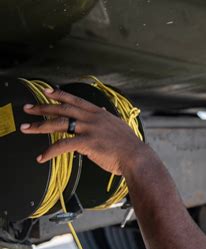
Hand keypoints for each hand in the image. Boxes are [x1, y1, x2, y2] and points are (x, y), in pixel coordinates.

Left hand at [20, 88, 145, 174]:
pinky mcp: (87, 143)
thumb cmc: (128, 145)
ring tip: (27, 128)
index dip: (60, 95)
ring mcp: (89, 129)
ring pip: (59, 124)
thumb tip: (101, 110)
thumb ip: (106, 118)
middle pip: (63, 109)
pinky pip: (63, 145)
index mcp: (99, 114)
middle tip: (28, 108)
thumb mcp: (118, 126)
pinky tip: (42, 157)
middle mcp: (93, 119)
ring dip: (40, 126)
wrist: (136, 156)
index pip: (76, 101)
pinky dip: (50, 151)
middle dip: (43, 108)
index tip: (47, 91)